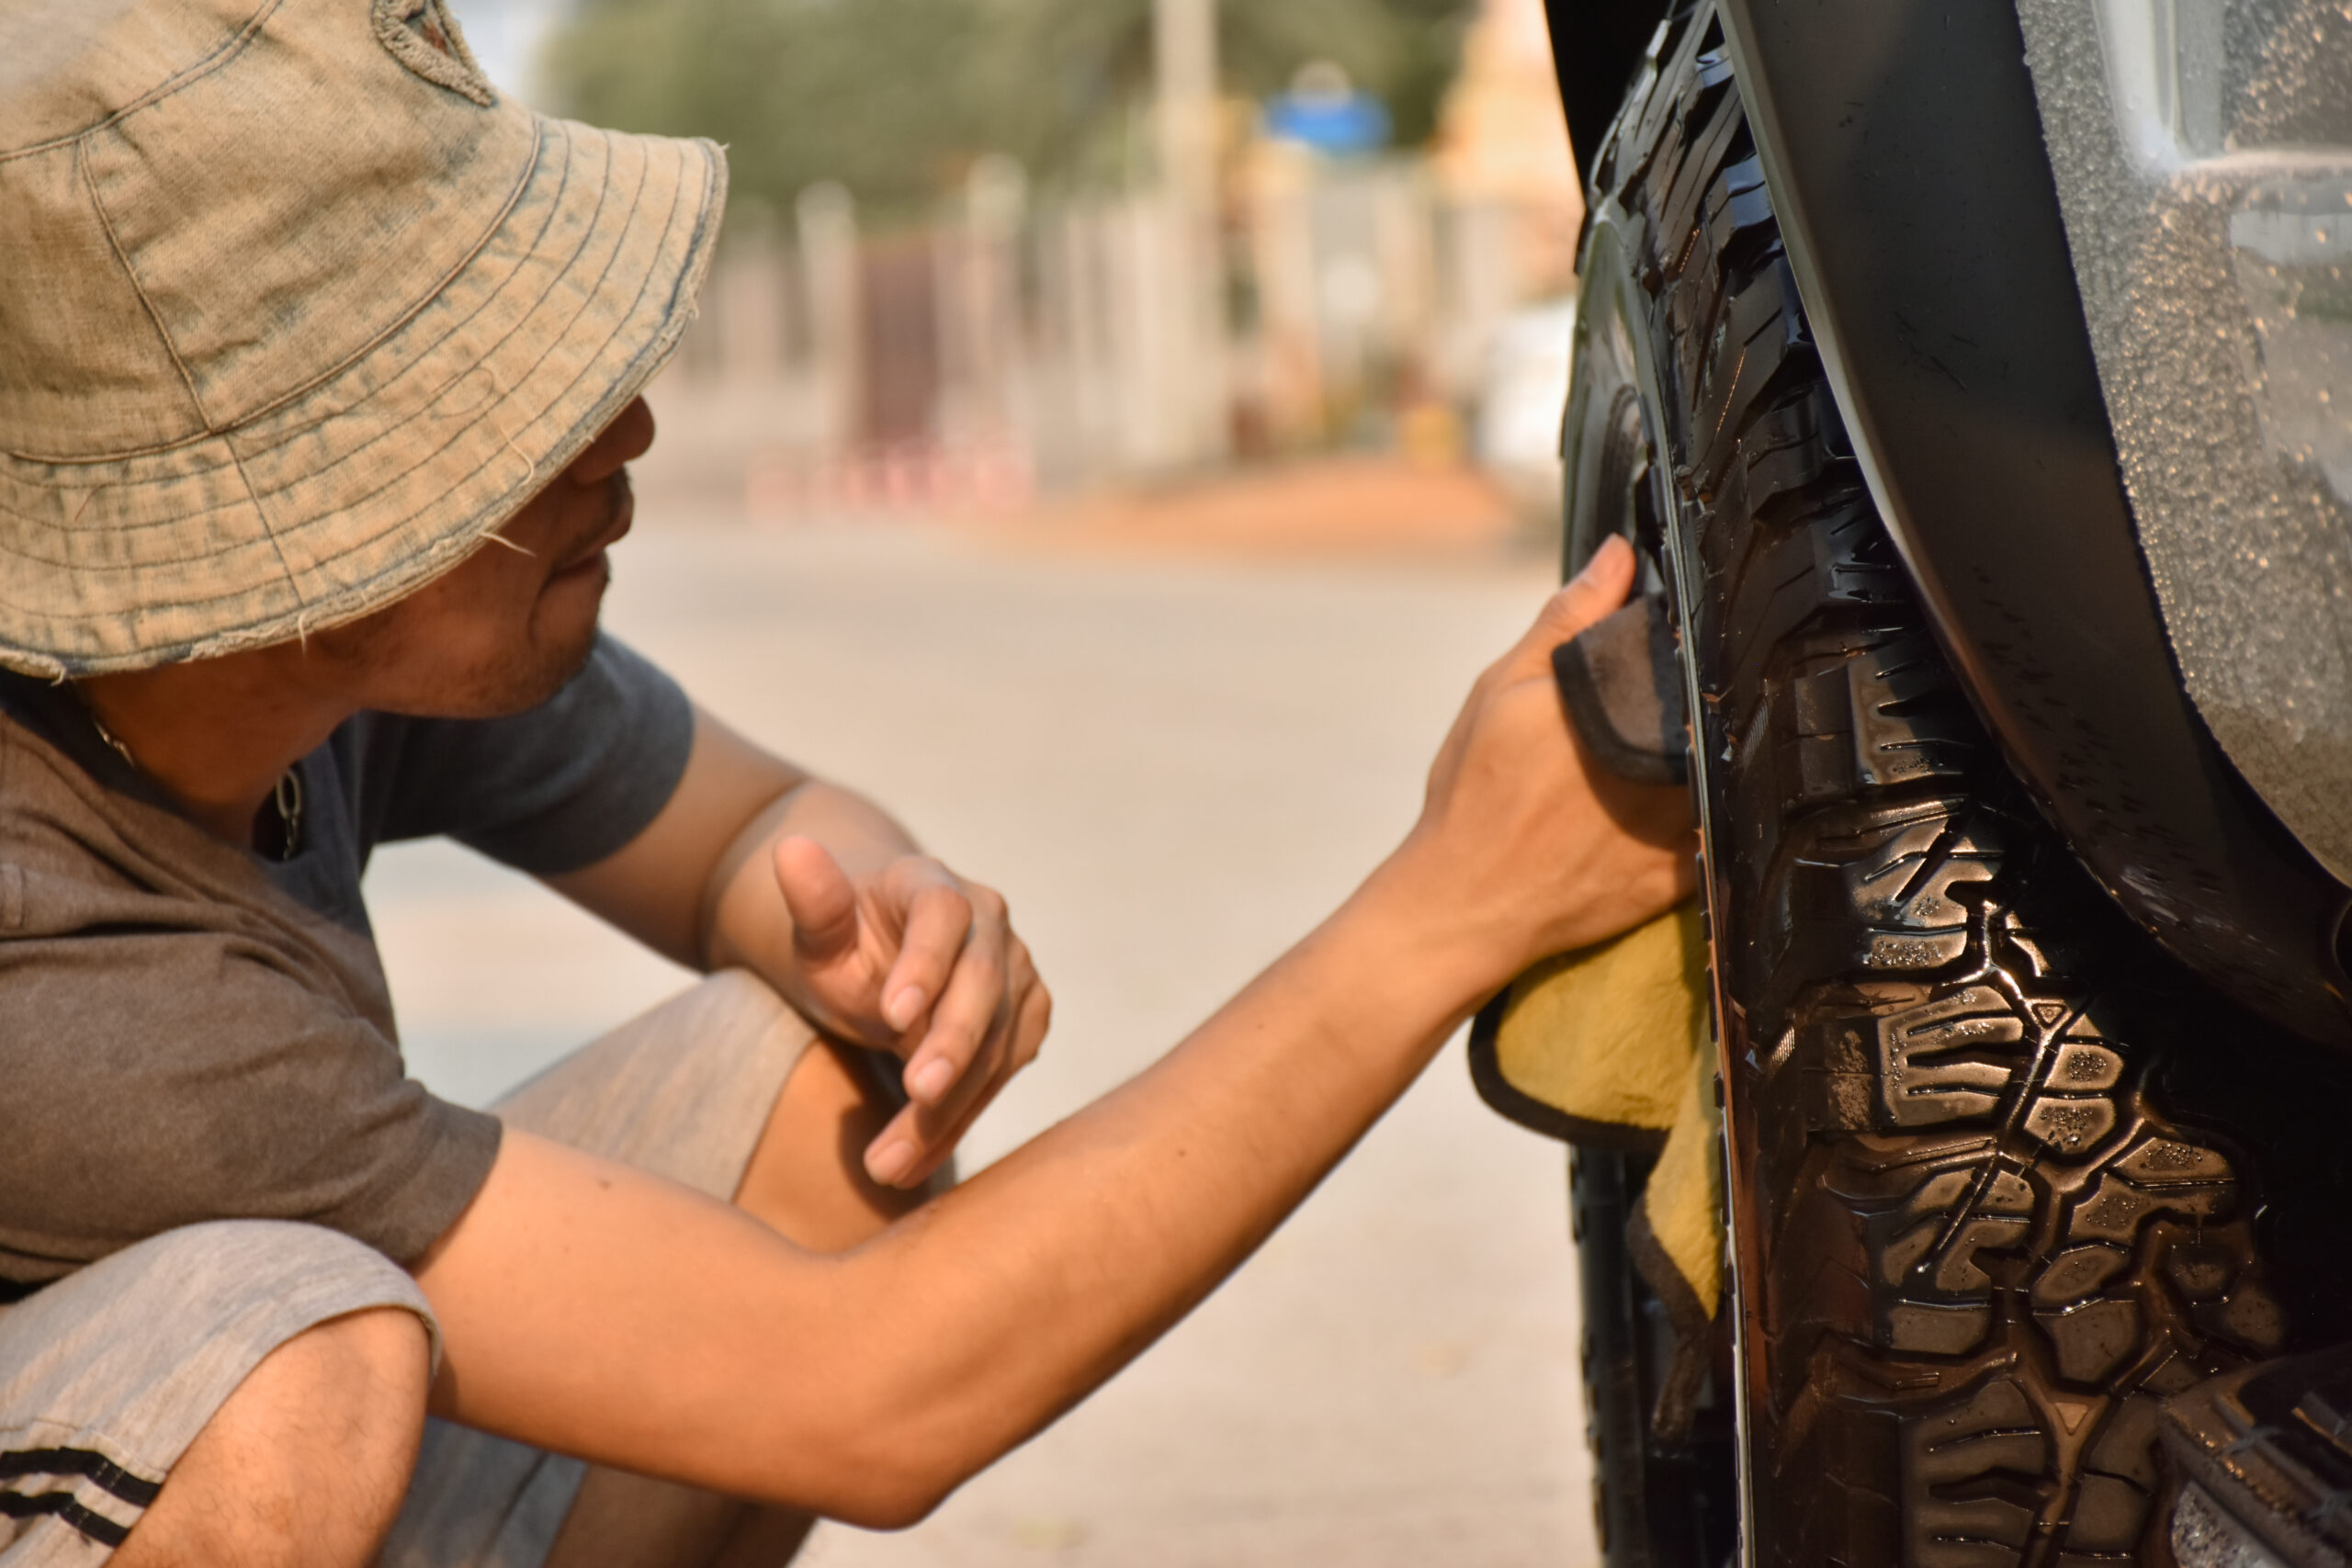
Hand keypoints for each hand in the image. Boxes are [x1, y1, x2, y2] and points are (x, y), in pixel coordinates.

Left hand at [770, 841, 1050, 1187]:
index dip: (925, 963)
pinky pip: (1000, 1076)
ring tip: (887, 1163)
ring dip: (948, 1107)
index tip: (890, 1015)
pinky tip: (913, 1162)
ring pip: (997, 1043)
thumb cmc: (844, 946)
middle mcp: (990, 922)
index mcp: (935, 885)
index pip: (943, 915)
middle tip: (916, 1095)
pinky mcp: (1026, 1019)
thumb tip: (790, 848)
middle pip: (984, 983)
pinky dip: (958, 1122)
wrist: (883, 966)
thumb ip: (812, 900)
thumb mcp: (816, 930)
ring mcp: (1016, 971)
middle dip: (953, 1043)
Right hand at [1390, 534, 1698, 988]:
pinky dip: (1707, 809)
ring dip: (1704, 750)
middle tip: (1644, 710)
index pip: (1689, 653)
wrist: (1463, 903)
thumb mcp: (1503, 690)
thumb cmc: (1473, 797)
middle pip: (1711, 708)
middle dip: (1691, 697)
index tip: (1670, 640)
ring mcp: (1679, 825)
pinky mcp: (1682, 874)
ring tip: (1647, 757)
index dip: (1687, 640)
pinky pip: (1719, 829)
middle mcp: (1662, 763)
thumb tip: (1617, 556)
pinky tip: (1663, 806)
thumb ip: (1566, 621)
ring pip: (1723, 765)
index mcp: (1621, 709)